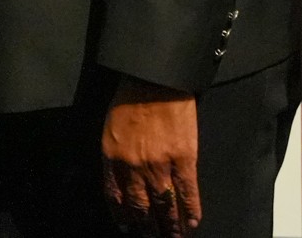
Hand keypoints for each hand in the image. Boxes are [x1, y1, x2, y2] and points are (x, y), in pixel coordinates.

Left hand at [102, 76, 200, 235]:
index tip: (127, 228)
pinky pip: (188, 193)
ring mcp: (159, 165)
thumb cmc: (130, 97)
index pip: (115, 196)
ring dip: (170, 226)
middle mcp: (133, 166)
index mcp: (112, 156)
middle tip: (151, 236)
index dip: (122, 215)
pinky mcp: (184, 160)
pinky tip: (191, 223)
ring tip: (173, 237)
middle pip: (141, 206)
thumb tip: (122, 179)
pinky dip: (191, 211)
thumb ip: (115, 155)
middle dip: (147, 226)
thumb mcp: (111, 127)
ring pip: (165, 205)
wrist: (155, 80)